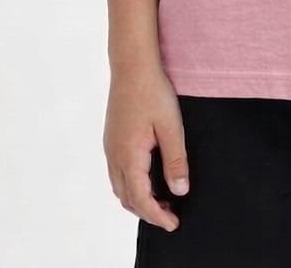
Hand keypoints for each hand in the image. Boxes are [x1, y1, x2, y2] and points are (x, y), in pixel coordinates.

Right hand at [103, 62, 189, 232]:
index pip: (141, 200)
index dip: (157, 216)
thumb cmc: (152, 92)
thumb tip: (180, 190)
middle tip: (170, 215)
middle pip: (127, 199)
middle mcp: (115, 156)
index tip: (173, 224)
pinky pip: (118, 173)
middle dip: (147, 212)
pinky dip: (131, 185)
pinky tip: (147, 177)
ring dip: (138, 200)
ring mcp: (110, 147)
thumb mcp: (171, 127)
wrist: (132, 66)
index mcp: (129, 156)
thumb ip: (176, 161)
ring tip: (161, 199)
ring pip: (120, 187)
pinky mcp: (112, 139)